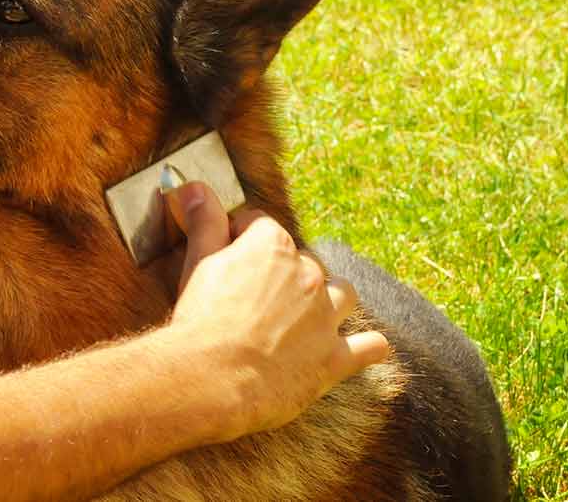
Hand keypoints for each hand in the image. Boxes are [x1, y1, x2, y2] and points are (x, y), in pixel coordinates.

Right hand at [162, 182, 389, 438]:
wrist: (212, 379)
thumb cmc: (200, 320)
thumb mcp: (197, 264)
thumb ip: (204, 223)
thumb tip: (196, 188)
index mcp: (272, 245)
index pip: (260, 226)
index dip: (239, 241)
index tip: (226, 257)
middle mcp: (308, 273)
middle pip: (301, 261)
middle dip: (282, 275)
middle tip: (253, 301)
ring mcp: (326, 316)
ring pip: (343, 293)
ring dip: (329, 300)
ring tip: (307, 316)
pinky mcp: (335, 357)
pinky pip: (370, 346)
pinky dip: (368, 346)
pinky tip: (363, 348)